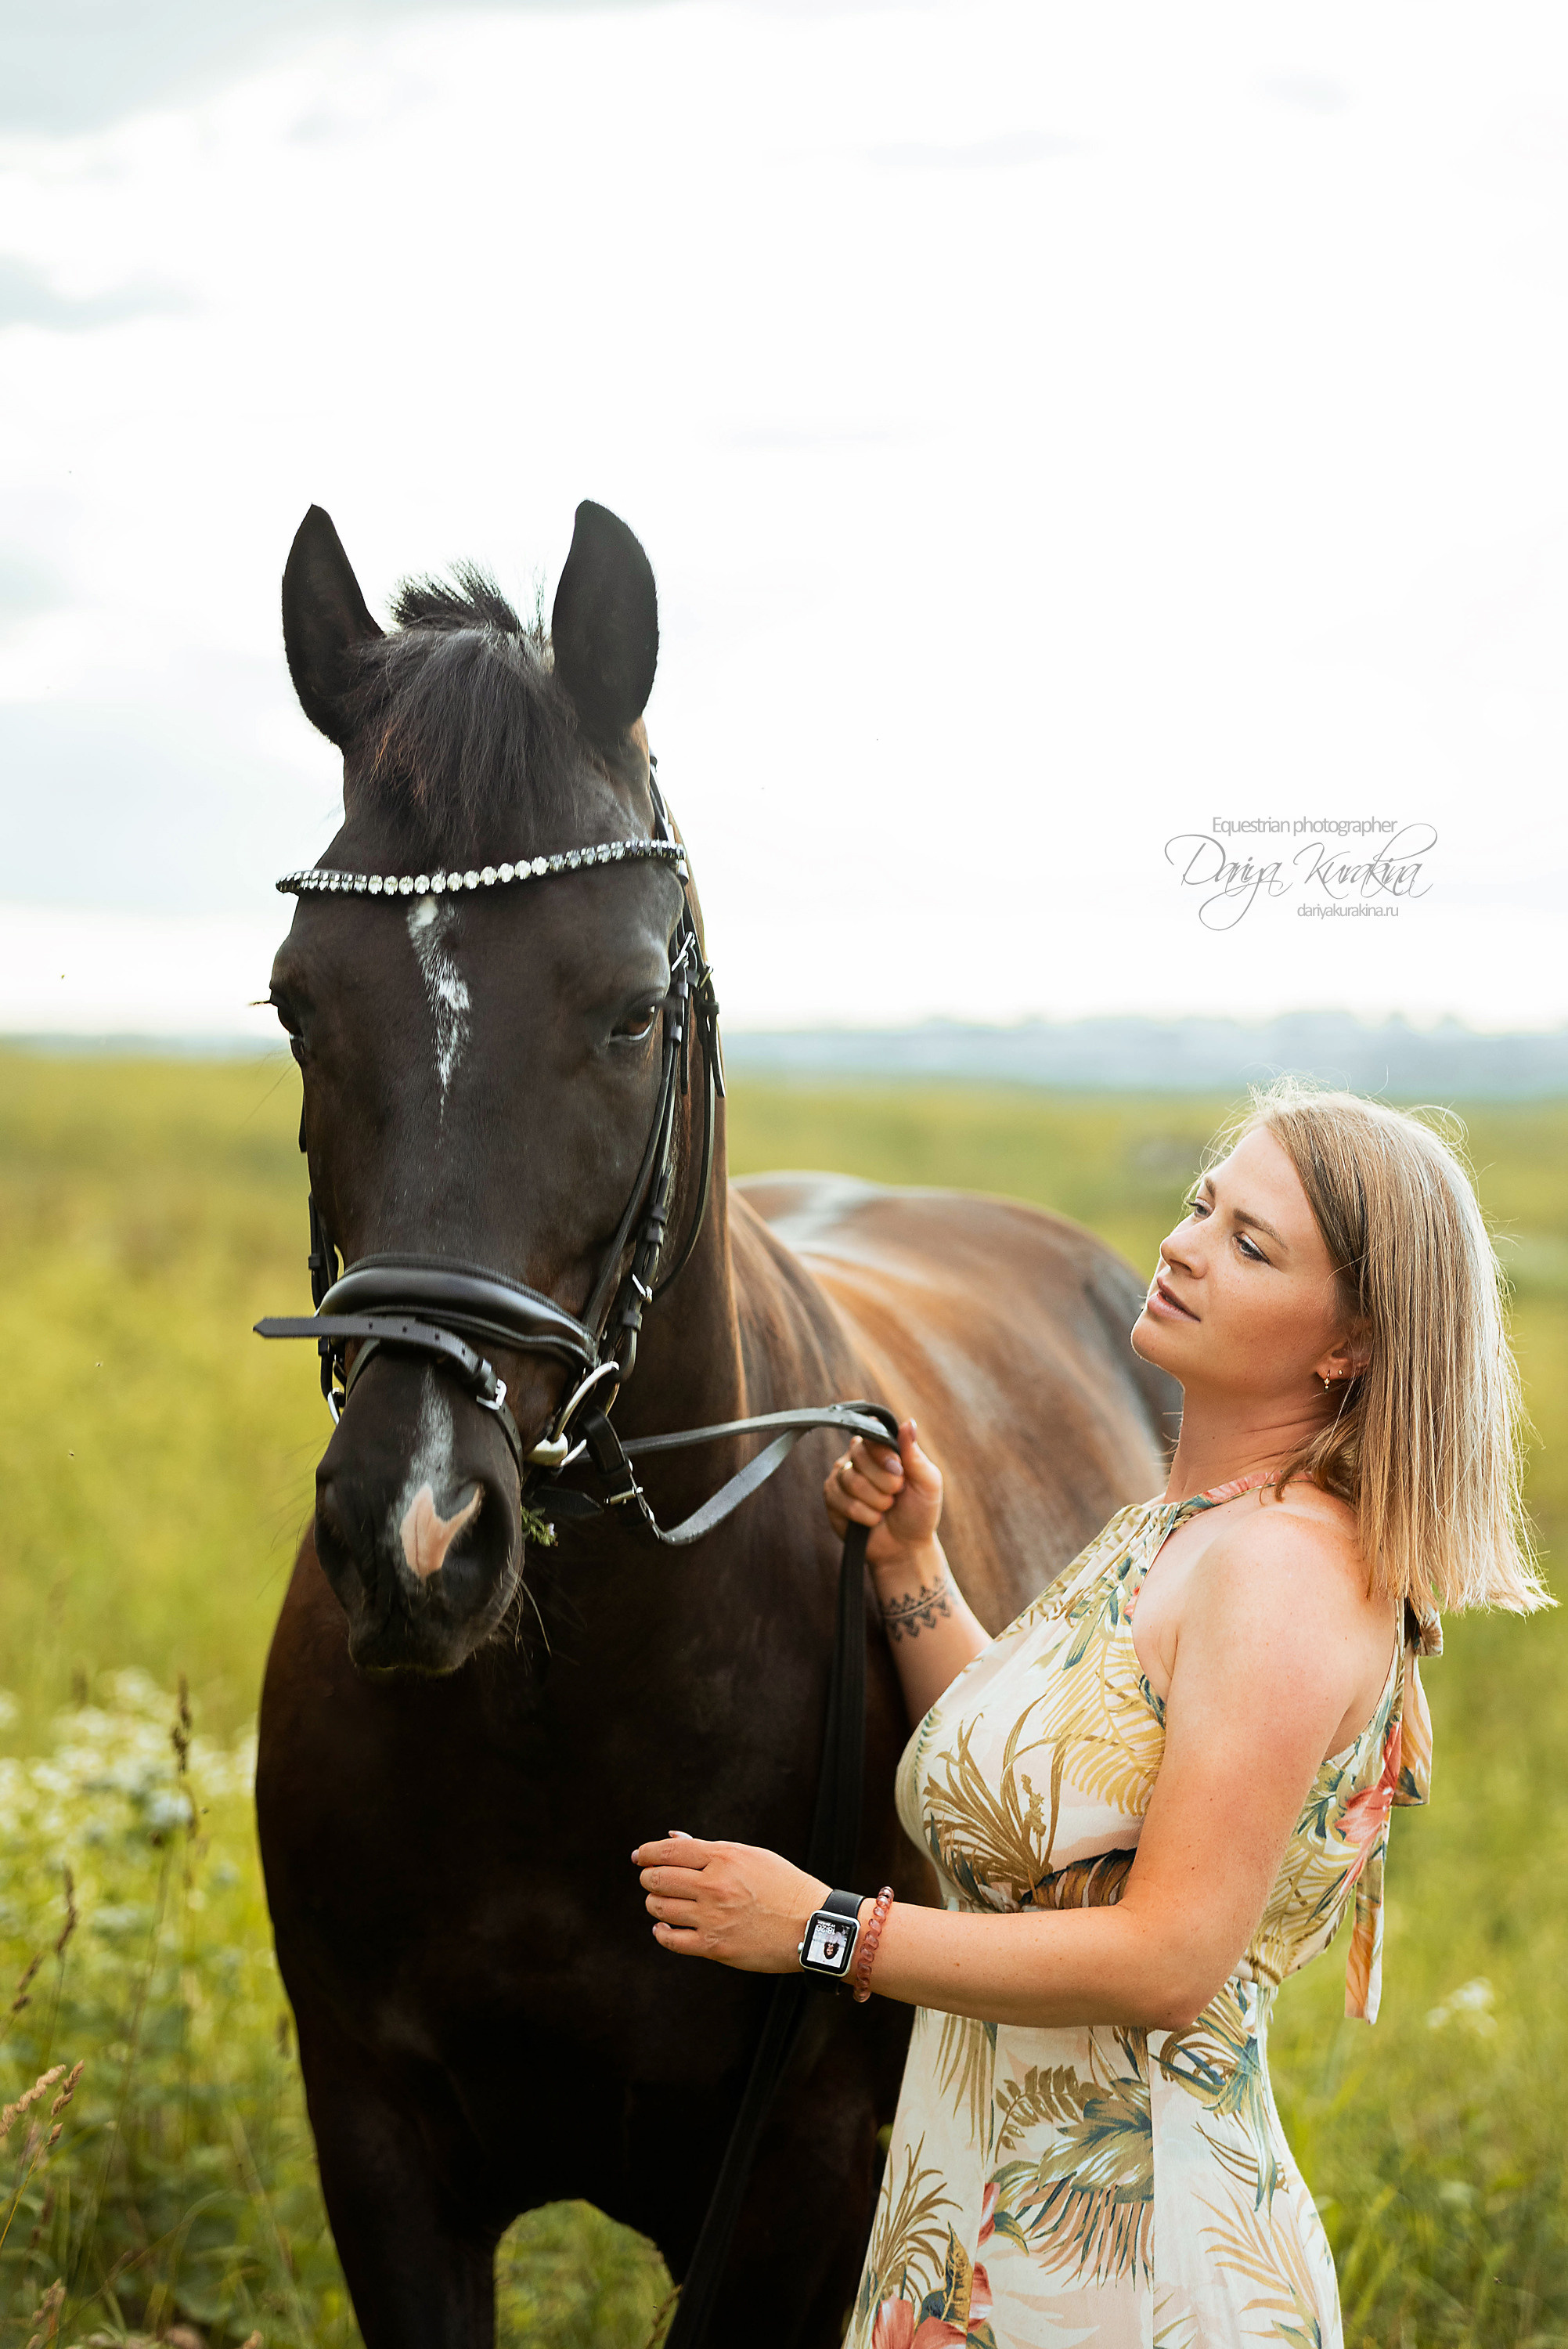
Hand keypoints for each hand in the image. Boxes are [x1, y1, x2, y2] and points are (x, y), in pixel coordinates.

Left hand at [632, 1833, 829, 1972]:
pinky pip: (671, 1939)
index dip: (647, 1852)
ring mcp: (713, 1917)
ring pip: (659, 1907)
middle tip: (651, 1880)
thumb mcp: (751, 1856)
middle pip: (658, 1878)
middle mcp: (714, 1885)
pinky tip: (664, 1927)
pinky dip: (661, 1931)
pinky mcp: (714, 1947)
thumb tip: (673, 1837)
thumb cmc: (784, 1886)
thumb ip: (709, 1848)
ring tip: (661, 1902)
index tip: (639, 1856)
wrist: (812, 1924)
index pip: (669, 1850)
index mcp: (724, 1857)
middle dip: (648, 1878)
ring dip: (654, 1903)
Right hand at [823, 1417, 942, 1572]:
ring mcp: (842, 1477)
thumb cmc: (919, 1511)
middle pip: (860, 1455)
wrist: (906, 1546)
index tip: (900, 1472)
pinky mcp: (832, 1498)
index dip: (885, 1455)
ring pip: (850, 1479)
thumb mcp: (927, 1482)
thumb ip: (915, 1454)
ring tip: (886, 1508)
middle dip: (885, 1482)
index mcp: (882, 1448)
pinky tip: (873, 1520)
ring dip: (876, 1500)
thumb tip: (909, 1423)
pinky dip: (863, 1514)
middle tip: (896, 1494)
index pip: (872, 1434)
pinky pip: (841, 1500)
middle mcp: (858, 1457)